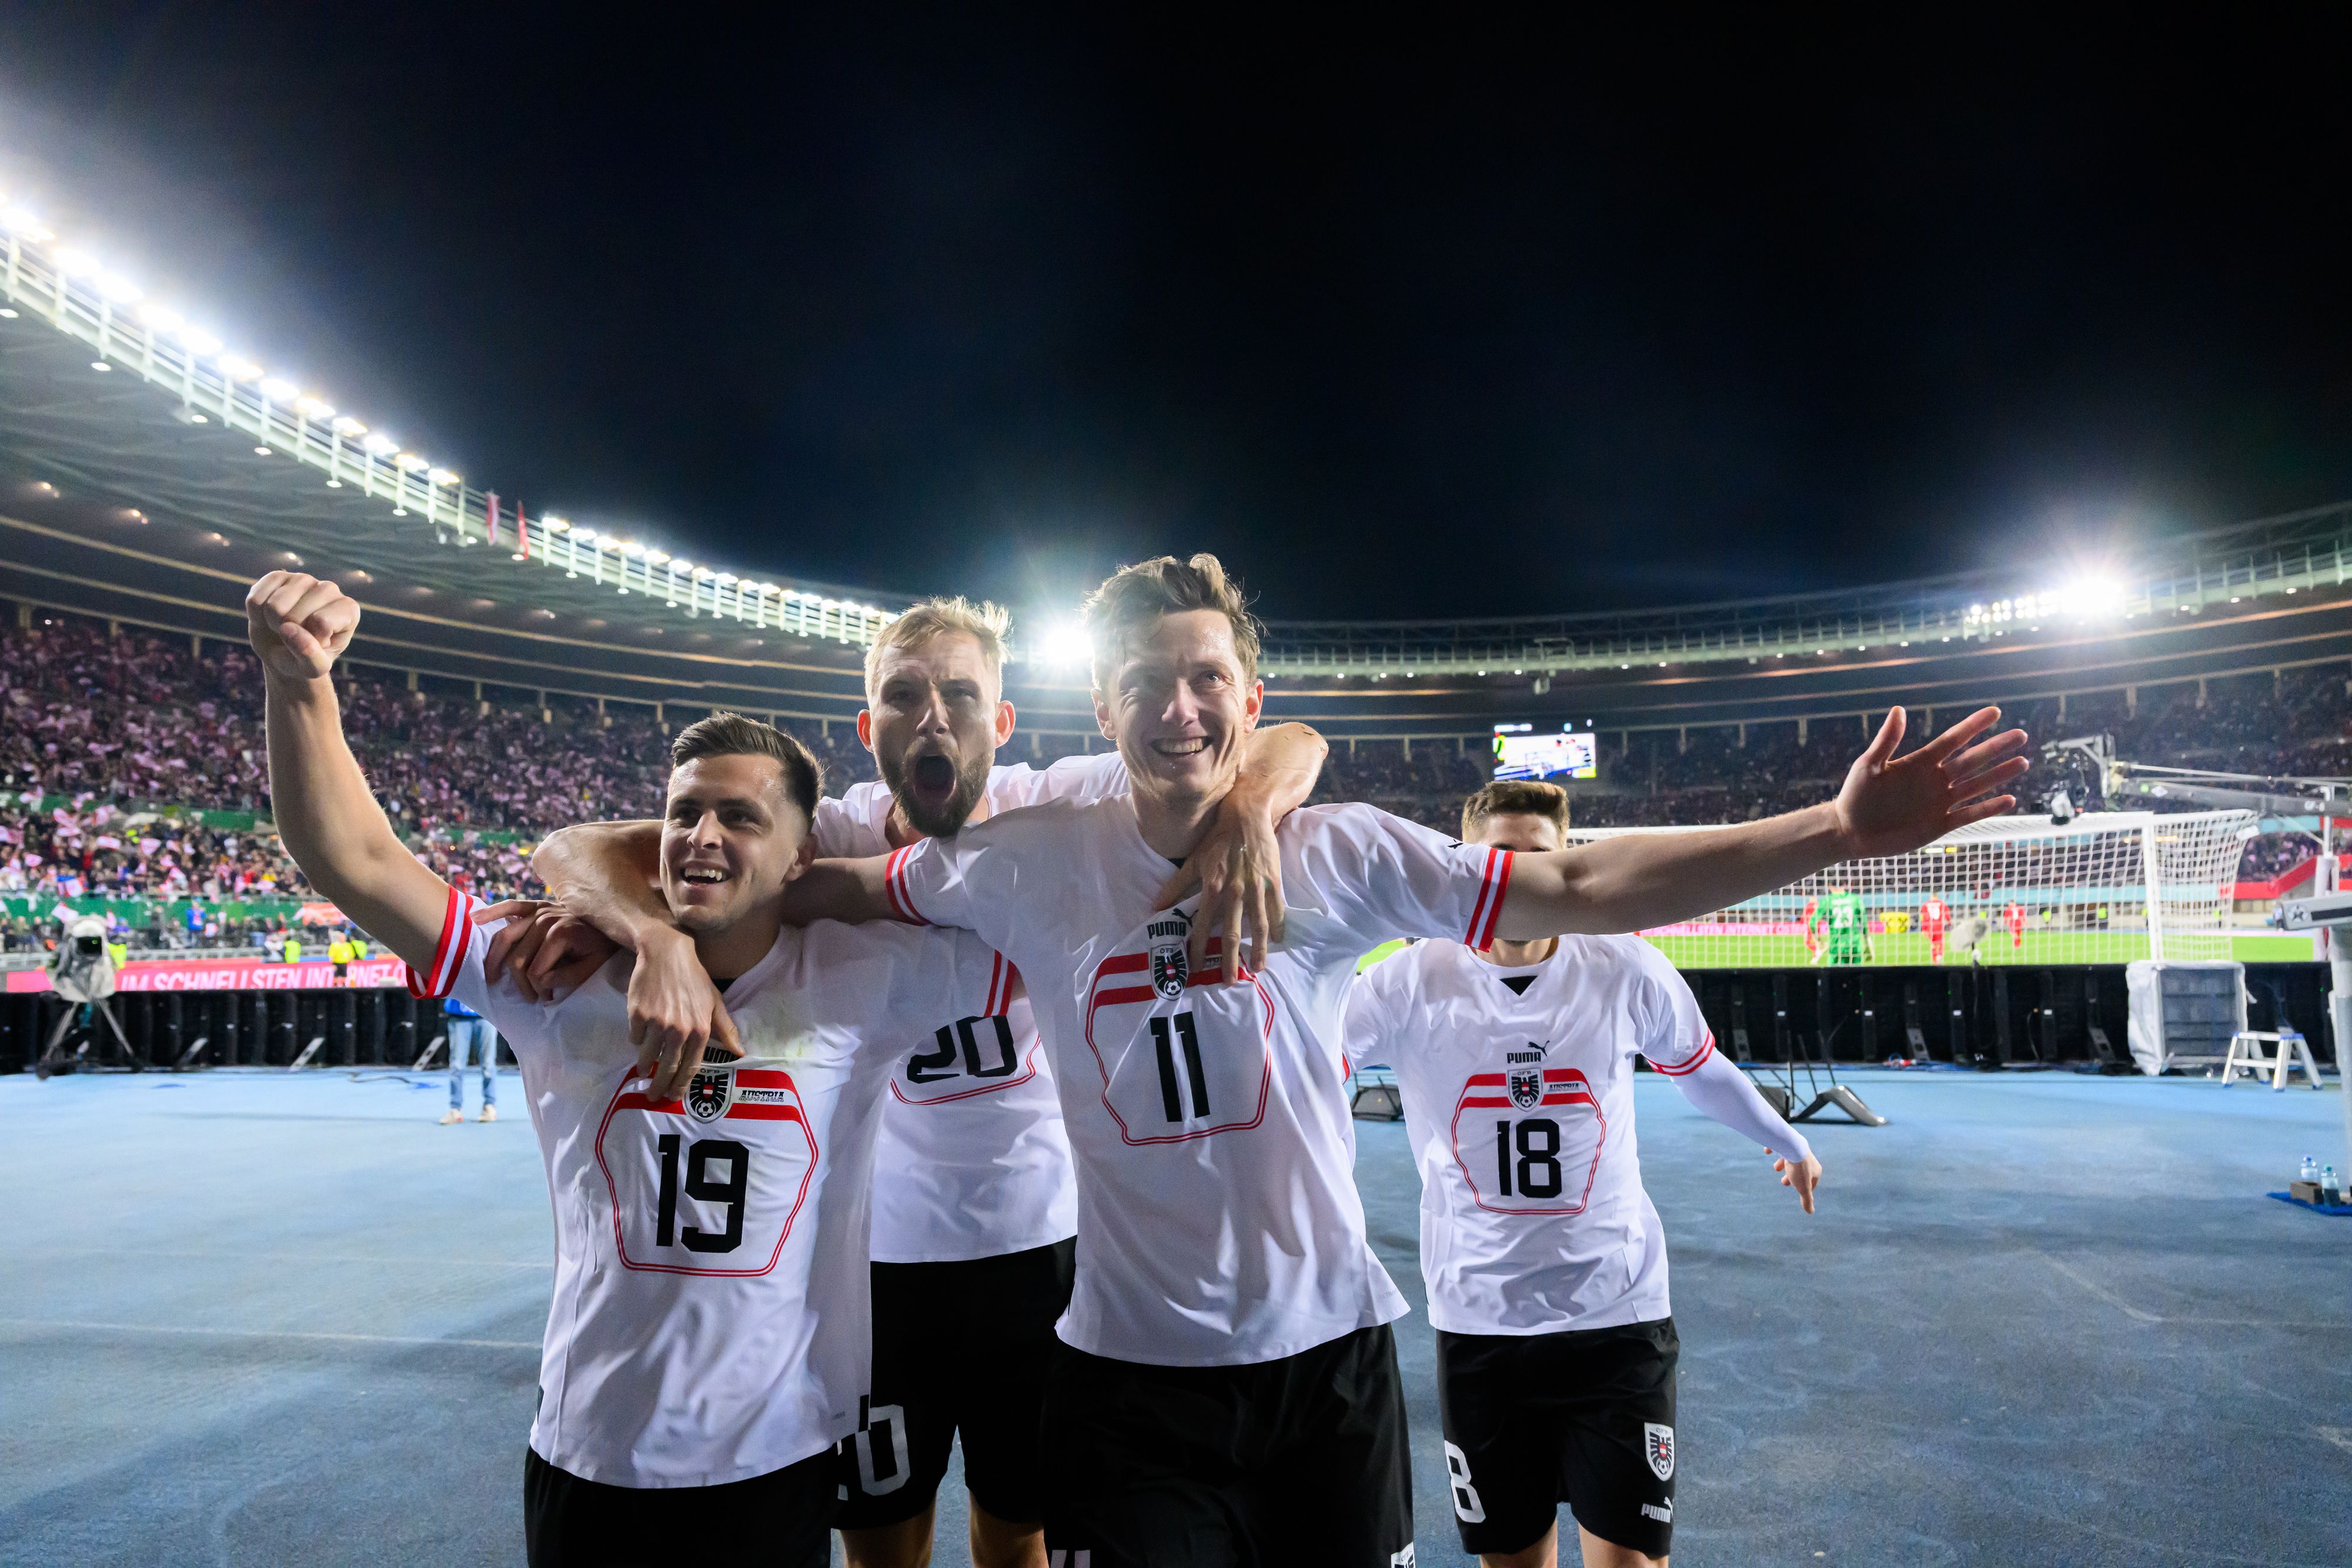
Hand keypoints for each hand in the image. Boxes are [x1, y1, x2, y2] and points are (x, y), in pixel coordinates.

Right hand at [246, 571, 358, 681]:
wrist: (284, 652)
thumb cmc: (305, 660)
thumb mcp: (314, 669)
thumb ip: (310, 656)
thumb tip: (288, 629)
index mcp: (348, 609)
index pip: (321, 623)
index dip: (311, 642)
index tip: (316, 644)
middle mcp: (330, 589)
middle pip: (294, 616)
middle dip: (289, 634)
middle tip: (295, 637)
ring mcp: (303, 579)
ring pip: (274, 605)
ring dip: (272, 623)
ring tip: (284, 627)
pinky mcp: (278, 577)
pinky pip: (255, 598)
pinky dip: (256, 615)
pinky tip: (269, 616)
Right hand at [480, 900, 621, 1001]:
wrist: (612, 920)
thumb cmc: (602, 946)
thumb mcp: (592, 967)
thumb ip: (567, 977)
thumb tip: (540, 983)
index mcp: (561, 934)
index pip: (535, 970)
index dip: (537, 989)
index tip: (545, 1000)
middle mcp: (547, 919)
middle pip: (517, 957)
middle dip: (520, 982)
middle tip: (528, 998)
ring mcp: (539, 910)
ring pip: (506, 937)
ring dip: (495, 959)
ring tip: (491, 978)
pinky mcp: (536, 904)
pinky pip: (510, 906)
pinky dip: (491, 911)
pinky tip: (473, 918)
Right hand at [629, 927, 739, 1101]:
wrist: (666, 954)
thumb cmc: (694, 978)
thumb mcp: (715, 1001)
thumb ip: (726, 1029)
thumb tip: (739, 1052)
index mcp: (701, 1030)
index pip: (690, 1068)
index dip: (680, 1085)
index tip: (673, 1096)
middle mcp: (680, 1030)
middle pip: (667, 1068)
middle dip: (660, 1086)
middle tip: (654, 1096)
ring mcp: (657, 1023)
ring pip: (647, 1056)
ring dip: (644, 1065)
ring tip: (642, 1070)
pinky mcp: (638, 1015)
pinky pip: (635, 1038)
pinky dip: (637, 1039)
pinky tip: (640, 1033)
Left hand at [1154, 792, 1286, 978]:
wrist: (1247, 814)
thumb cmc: (1217, 837)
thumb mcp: (1193, 860)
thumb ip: (1176, 886)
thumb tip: (1156, 907)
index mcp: (1213, 888)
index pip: (1202, 926)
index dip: (1198, 948)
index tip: (1195, 967)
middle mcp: (1235, 892)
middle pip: (1231, 933)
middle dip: (1229, 960)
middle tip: (1229, 981)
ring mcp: (1256, 888)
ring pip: (1257, 926)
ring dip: (1257, 950)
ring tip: (1257, 968)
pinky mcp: (1273, 881)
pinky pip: (1276, 910)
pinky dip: (1277, 926)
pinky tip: (1277, 940)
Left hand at [1772, 1150, 1823, 1212]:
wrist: (1792, 1146)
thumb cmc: (1798, 1168)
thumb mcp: (1803, 1187)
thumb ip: (1806, 1199)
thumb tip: (1810, 1212)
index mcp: (1815, 1169)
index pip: (1813, 1182)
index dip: (1805, 1188)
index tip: (1799, 1192)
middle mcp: (1808, 1158)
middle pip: (1801, 1170)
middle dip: (1792, 1177)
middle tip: (1784, 1183)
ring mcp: (1798, 1149)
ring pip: (1790, 1158)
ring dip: (1783, 1164)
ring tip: (1776, 1168)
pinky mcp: (1788, 1142)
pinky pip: (1780, 1145)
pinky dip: (1774, 1149)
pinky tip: (1767, 1151)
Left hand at [1832, 706, 2029, 858]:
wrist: (1850, 830)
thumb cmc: (1856, 795)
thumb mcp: (1869, 765)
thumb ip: (1887, 740)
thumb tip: (1899, 709)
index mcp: (1919, 762)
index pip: (1952, 740)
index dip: (1973, 726)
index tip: (1995, 711)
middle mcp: (1934, 780)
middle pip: (1971, 761)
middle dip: (1996, 748)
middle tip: (2021, 735)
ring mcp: (1939, 802)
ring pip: (1976, 786)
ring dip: (1999, 775)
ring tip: (2023, 762)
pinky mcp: (1939, 825)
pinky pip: (1968, 815)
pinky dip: (1987, 808)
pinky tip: (2009, 799)